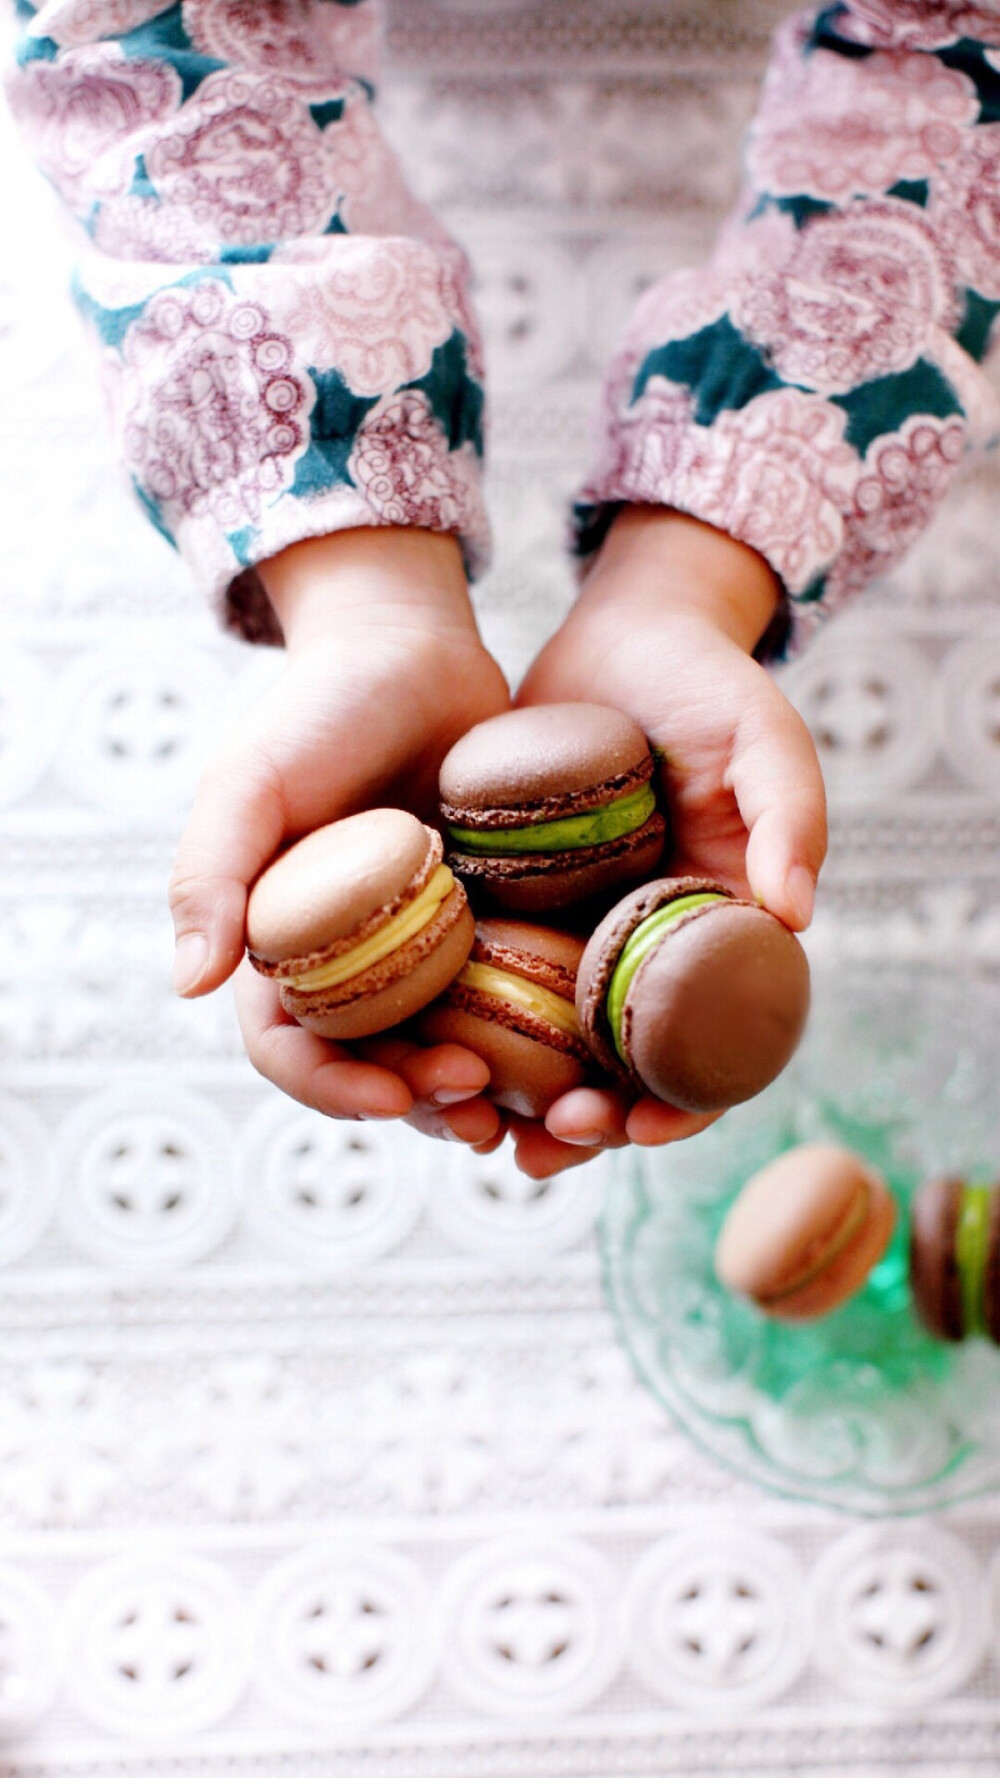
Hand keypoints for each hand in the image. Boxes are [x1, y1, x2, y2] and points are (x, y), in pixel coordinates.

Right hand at [169, 526, 510, 1146]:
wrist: (413, 650)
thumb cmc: (318, 707)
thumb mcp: (250, 781)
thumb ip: (209, 876)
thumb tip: (188, 985)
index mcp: (281, 947)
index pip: (290, 1048)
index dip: (332, 1087)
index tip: (392, 1096)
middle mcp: (353, 963)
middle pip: (378, 1068)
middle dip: (425, 1104)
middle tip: (481, 1110)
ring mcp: (427, 951)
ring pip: (451, 1049)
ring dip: (487, 1091)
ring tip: (533, 1109)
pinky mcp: (493, 927)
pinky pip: (514, 998)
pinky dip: (539, 1036)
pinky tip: (580, 1055)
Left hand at [512, 505, 826, 1176]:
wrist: (623, 631)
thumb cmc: (710, 682)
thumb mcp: (765, 736)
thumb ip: (791, 816)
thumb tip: (796, 916)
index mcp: (722, 933)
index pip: (716, 1045)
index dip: (689, 1100)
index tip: (645, 1130)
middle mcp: (651, 949)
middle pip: (626, 1065)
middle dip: (592, 1121)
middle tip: (546, 1144)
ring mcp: (584, 932)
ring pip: (554, 1042)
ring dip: (522, 1095)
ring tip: (480, 1128)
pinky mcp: (522, 905)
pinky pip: (497, 980)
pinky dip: (472, 1023)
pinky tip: (431, 1052)